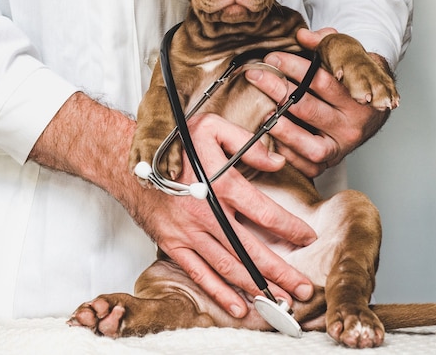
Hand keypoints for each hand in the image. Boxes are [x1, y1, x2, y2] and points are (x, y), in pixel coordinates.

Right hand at [160, 113, 316, 313]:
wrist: (129, 159)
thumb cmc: (172, 144)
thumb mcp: (213, 128)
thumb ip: (247, 143)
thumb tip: (277, 162)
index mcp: (220, 184)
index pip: (264, 212)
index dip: (289, 228)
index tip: (306, 238)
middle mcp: (206, 213)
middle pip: (250, 250)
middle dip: (280, 272)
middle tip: (303, 290)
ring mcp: (188, 232)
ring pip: (228, 266)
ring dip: (256, 288)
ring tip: (280, 302)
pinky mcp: (173, 244)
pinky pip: (199, 273)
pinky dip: (220, 292)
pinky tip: (239, 306)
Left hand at [245, 27, 391, 177]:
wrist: (370, 114)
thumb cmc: (352, 84)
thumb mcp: (347, 58)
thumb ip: (326, 44)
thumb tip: (303, 35)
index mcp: (358, 98)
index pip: (322, 81)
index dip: (294, 67)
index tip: (272, 57)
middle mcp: (352, 126)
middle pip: (309, 109)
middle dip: (278, 90)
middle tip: (256, 75)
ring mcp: (341, 148)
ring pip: (309, 145)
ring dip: (282, 128)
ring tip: (262, 112)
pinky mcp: (329, 164)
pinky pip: (307, 165)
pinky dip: (287, 153)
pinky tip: (271, 138)